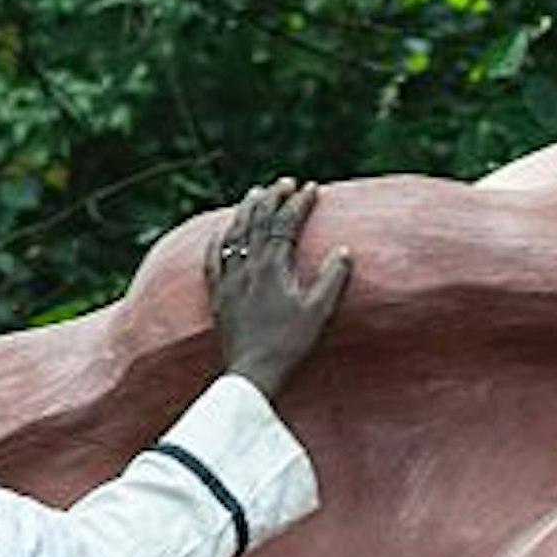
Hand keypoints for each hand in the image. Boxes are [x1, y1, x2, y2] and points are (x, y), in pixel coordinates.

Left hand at [208, 177, 352, 396]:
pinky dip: (218, 239)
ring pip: (234, 234)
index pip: (285, 223)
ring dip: (246, 210)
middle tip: (285, 182)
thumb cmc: (289, 345)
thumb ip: (332, 279)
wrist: (252, 373)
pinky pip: (213, 259)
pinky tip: (221, 231)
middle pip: (257, 221)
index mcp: (272, 267)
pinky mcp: (217, 296)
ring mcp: (229, 280)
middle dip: (273, 197)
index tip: (312, 188)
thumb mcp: (318, 312)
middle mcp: (247, 267)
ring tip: (255, 194)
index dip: (299, 203)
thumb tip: (344, 251)